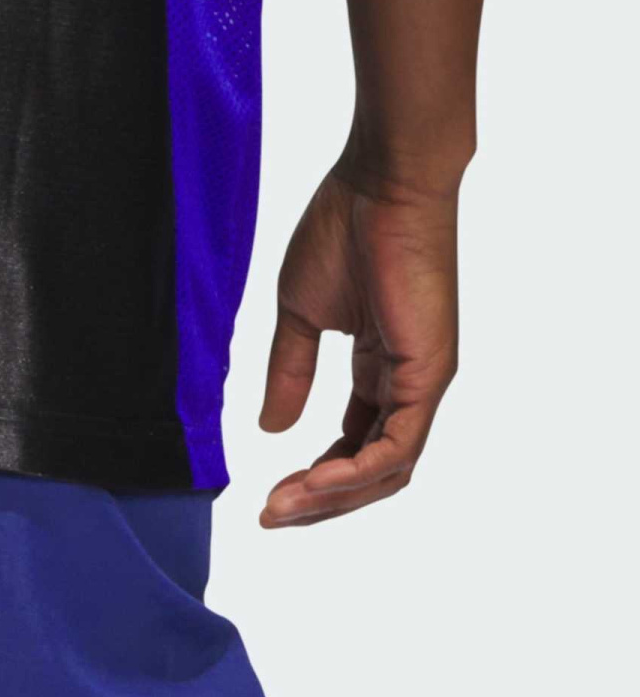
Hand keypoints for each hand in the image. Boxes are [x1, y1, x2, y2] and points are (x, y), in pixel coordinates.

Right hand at [258, 169, 460, 528]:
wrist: (382, 180)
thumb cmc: (345, 225)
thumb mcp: (300, 316)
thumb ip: (290, 374)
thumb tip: (273, 429)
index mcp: (382, 369)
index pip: (353, 446)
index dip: (312, 479)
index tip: (267, 495)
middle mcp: (408, 382)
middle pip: (370, 472)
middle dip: (318, 502)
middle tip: (269, 516)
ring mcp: (423, 381)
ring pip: (385, 472)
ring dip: (330, 499)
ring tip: (281, 507)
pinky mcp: (429, 375)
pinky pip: (395, 449)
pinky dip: (352, 475)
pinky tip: (309, 482)